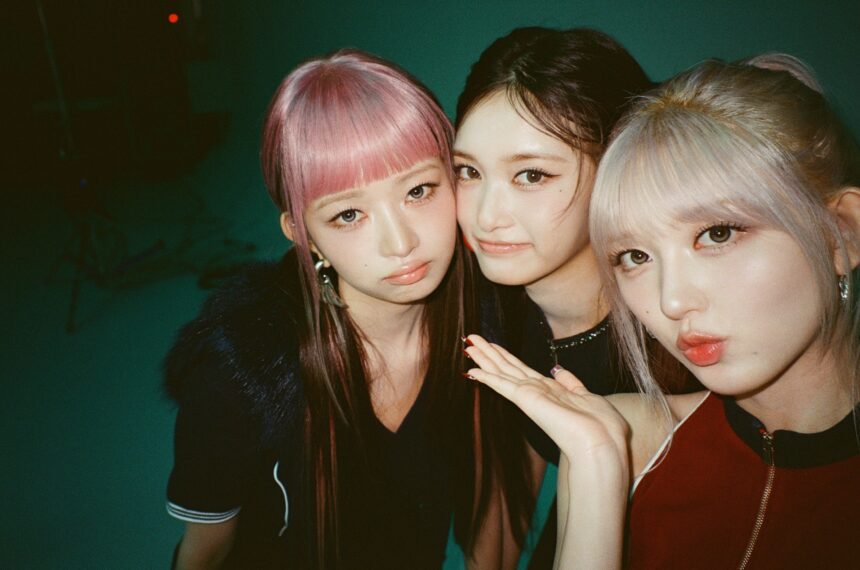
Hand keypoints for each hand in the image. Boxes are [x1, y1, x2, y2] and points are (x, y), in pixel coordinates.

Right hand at [464, 335, 628, 463]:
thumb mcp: (586, 395)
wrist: (601, 442)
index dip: (504, 355)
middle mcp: (535, 392)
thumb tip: (558, 370)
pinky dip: (488, 377)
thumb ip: (570, 382)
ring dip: (484, 358)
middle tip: (470, 338)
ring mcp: (529, 396)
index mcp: (549, 390)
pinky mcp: (526, 400)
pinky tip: (472, 370)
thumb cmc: (599, 424)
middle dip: (488, 352)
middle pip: (506, 367)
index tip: (491, 344)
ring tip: (468, 345)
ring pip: (501, 372)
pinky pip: (503, 385)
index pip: (520, 369)